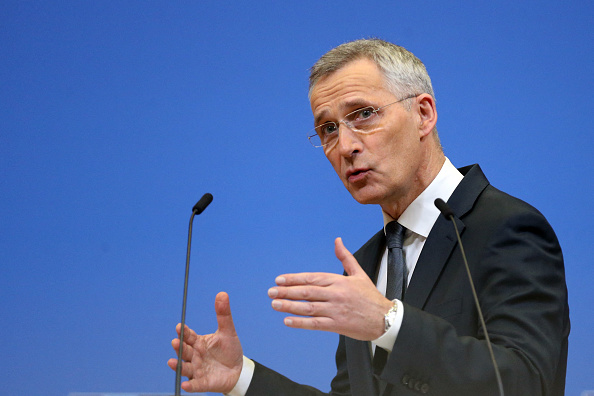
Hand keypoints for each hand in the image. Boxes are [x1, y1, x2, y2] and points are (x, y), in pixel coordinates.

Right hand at [167, 292, 242, 393]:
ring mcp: (198, 370)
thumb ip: (223, 314)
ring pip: (186, 367)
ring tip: (172, 362)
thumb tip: (222, 293)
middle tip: (175, 342)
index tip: (180, 326)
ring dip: (178, 365)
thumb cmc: (229, 350)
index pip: (188, 336)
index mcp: (198, 342)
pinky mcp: (203, 383)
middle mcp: (195, 356)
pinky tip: (185, 385)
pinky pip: (195, 384)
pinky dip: (190, 385)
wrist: (238, 370)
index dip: (184, 332)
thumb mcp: (227, 331)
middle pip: (184, 351)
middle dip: (179, 347)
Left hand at [268, 237, 392, 340]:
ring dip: (290, 306)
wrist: (385, 318)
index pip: (312, 278)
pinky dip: (301, 323)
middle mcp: (336, 294)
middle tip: (271, 292)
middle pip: (307, 292)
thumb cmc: (370, 296)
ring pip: (308, 307)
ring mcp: (336, 310)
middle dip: (286, 292)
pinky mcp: (338, 325)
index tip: (279, 280)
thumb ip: (345, 257)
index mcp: (339, 281)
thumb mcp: (359, 273)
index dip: (294, 279)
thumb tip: (337, 240)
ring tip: (275, 305)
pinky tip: (287, 321)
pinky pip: (315, 324)